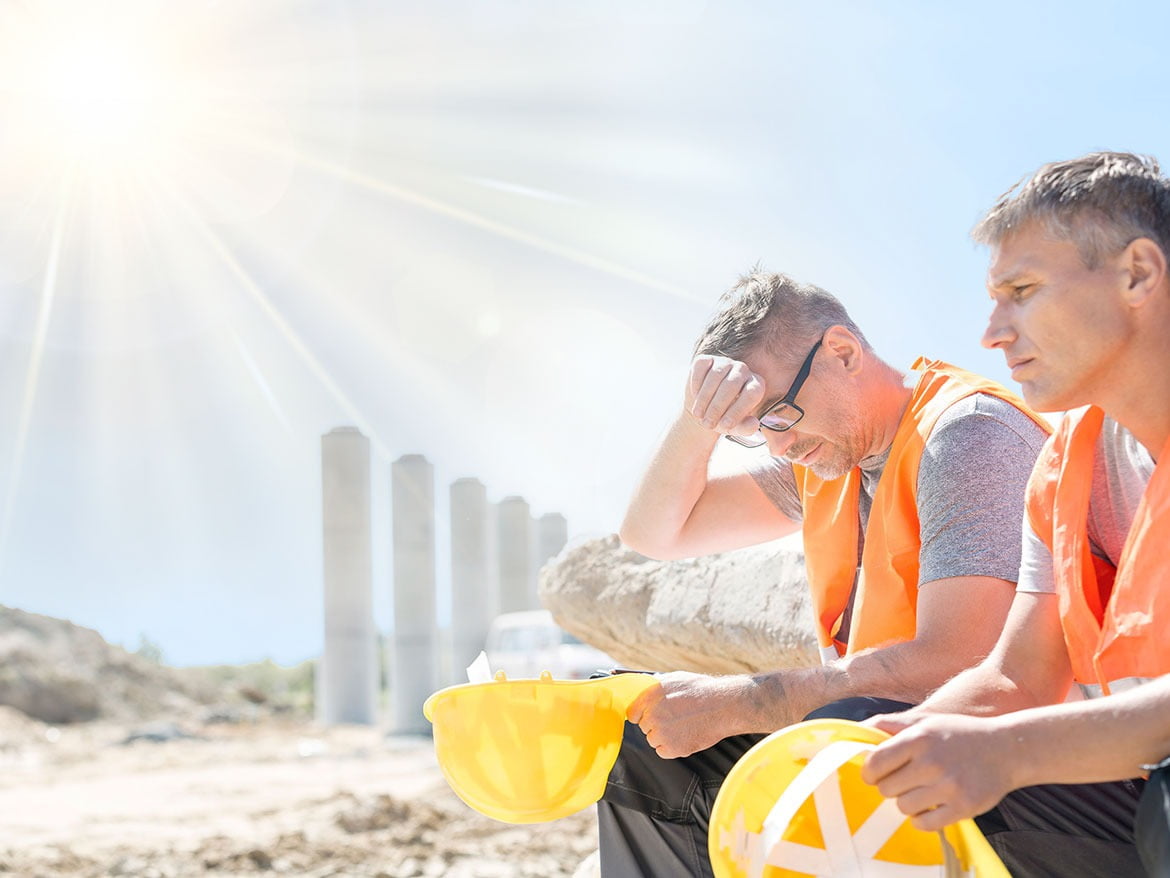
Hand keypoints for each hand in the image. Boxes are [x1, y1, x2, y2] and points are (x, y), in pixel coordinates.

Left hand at [626, 671, 756, 758]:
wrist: (724, 706)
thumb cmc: (701, 690)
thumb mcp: (674, 679)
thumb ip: (654, 687)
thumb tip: (638, 687)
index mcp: (650, 695)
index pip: (632, 712)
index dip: (642, 713)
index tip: (650, 714)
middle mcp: (652, 714)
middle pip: (644, 726)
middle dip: (655, 723)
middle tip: (675, 717)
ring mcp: (661, 733)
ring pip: (653, 739)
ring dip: (664, 736)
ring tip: (683, 725)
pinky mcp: (671, 748)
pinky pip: (663, 751)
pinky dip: (673, 747)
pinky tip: (686, 734)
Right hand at [686, 355, 765, 439]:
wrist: (703, 410)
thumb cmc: (722, 419)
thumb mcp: (735, 427)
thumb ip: (746, 428)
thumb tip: (754, 424)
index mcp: (756, 385)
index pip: (752, 393)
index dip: (739, 410)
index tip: (726, 426)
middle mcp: (743, 370)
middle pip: (732, 384)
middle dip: (718, 407)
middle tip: (708, 423)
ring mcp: (725, 362)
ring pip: (715, 376)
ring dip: (705, 398)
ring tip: (699, 415)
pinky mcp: (707, 359)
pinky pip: (701, 367)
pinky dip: (696, 384)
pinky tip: (695, 396)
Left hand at [860, 713, 1019, 830]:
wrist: (1006, 749)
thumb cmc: (957, 733)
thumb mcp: (924, 720)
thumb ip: (888, 724)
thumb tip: (855, 731)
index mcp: (919, 738)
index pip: (874, 763)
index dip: (869, 771)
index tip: (875, 773)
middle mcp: (933, 762)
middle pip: (886, 788)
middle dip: (889, 786)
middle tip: (902, 780)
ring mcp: (949, 787)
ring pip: (903, 807)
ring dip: (906, 802)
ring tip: (919, 790)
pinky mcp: (964, 807)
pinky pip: (924, 824)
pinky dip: (921, 818)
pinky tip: (929, 806)